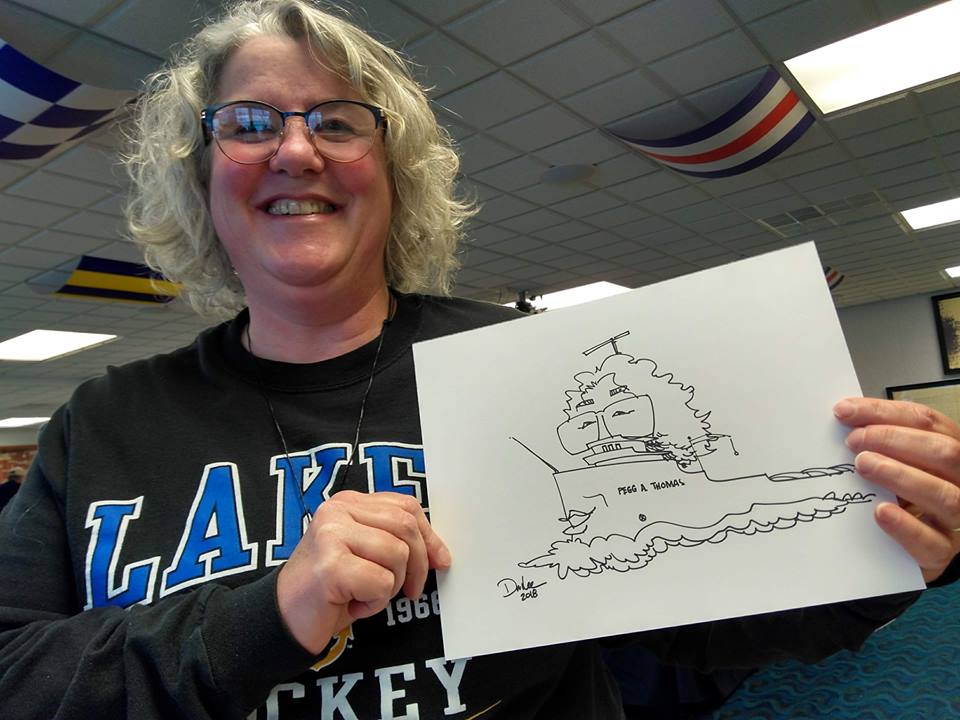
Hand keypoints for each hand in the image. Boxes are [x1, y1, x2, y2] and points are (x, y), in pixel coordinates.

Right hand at [276, 490, 450, 653]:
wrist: (285, 617)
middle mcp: (337, 511)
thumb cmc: (329, 588)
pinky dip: (374, 603)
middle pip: (405, 526)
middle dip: (416, 565)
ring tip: (365, 594)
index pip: (405, 506)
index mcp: (348, 502)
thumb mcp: (364, 553)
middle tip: (408, 590)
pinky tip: (352, 604)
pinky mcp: (331, 565)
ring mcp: (331, 535)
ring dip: (390, 586)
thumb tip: (439, 553)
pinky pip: (381, 582)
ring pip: (397, 554)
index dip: (429, 535)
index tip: (439, 560)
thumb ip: (394, 540)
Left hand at [835, 397, 959, 583]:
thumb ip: (878, 444)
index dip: (885, 412)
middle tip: (854, 441)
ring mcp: (956, 519)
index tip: (845, 411)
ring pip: (945, 495)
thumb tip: (843, 419)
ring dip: (901, 475)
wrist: (909, 549)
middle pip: (945, 453)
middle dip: (895, 440)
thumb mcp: (893, 464)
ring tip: (864, 465)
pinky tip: (880, 511)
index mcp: (950, 452)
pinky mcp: (943, 552)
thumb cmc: (900, 498)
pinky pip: (932, 542)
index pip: (928, 422)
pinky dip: (906, 526)